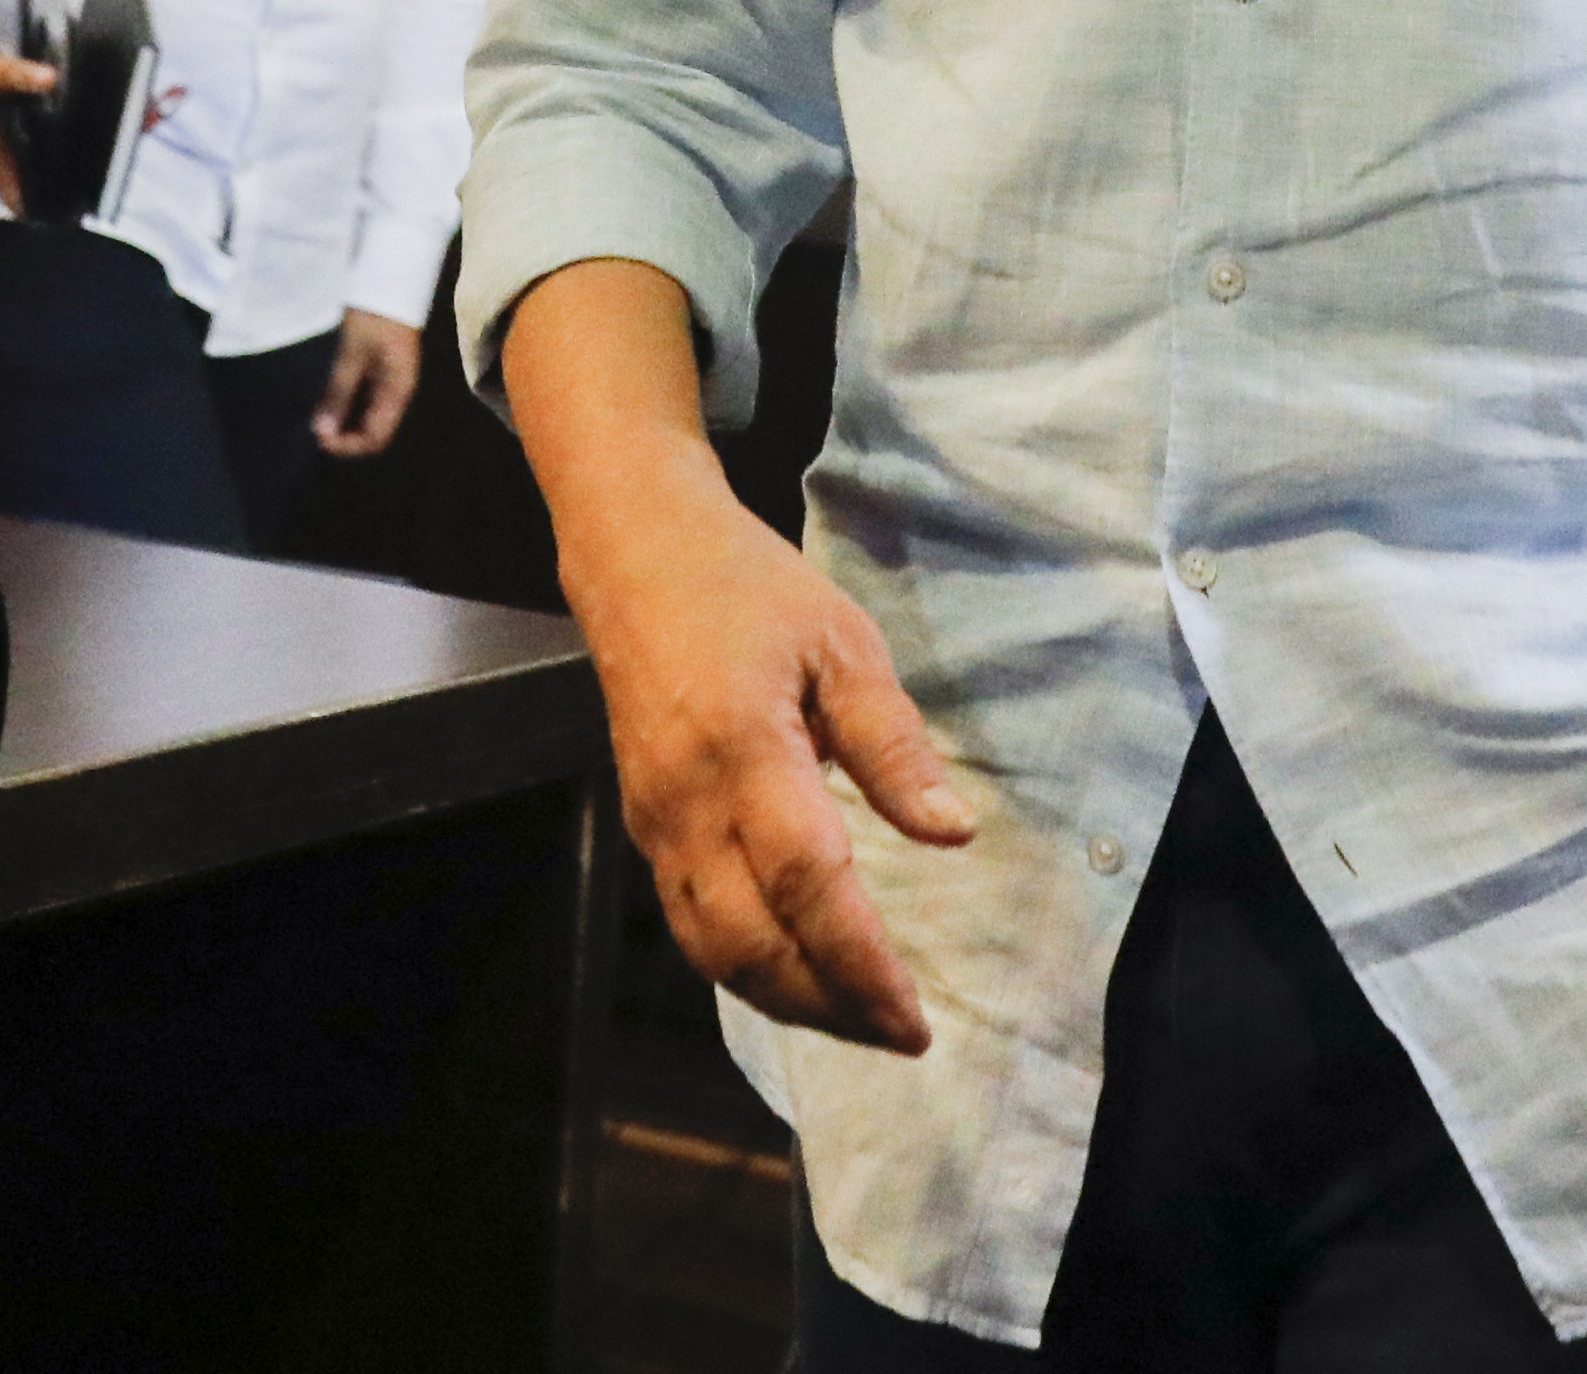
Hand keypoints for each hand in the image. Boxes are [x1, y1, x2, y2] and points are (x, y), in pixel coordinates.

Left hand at [313, 309, 422, 455]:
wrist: (392, 280)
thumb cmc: (374, 315)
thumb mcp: (351, 354)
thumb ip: (338, 392)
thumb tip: (323, 431)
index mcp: (397, 392)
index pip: (376, 438)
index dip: (348, 446)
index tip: (320, 438)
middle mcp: (398, 393)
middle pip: (374, 432)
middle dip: (345, 437)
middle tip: (316, 429)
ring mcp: (392, 382)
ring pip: (370, 417)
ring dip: (345, 422)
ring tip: (319, 416)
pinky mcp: (384, 370)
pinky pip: (367, 400)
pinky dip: (348, 405)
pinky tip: (330, 399)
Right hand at [565, 485, 976, 1055]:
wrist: (632, 552)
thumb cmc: (747, 586)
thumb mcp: (842, 642)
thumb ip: (893, 743)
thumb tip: (953, 834)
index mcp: (744, 748)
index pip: (807, 886)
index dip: (861, 963)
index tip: (915, 1018)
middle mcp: (688, 801)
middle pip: (751, 944)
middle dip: (828, 1006)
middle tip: (899, 1034)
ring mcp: (655, 820)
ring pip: (711, 949)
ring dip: (786, 1000)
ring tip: (857, 1017)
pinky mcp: (642, 824)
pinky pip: (689, 921)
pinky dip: (745, 967)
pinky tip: (797, 971)